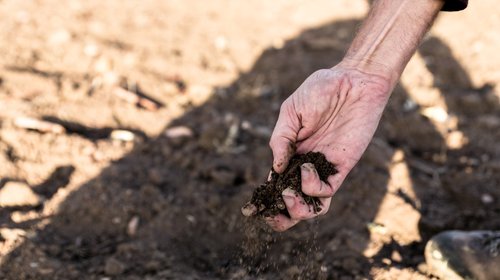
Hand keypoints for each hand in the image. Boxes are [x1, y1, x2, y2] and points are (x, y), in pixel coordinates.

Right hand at [266, 64, 391, 230]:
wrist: (355, 81)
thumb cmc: (321, 89)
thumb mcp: (291, 111)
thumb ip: (281, 140)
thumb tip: (274, 169)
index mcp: (290, 152)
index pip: (276, 183)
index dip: (265, 199)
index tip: (252, 208)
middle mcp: (305, 164)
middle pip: (293, 201)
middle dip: (281, 216)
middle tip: (271, 214)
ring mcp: (324, 167)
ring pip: (312, 204)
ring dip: (297, 210)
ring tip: (288, 196)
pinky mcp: (342, 166)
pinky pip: (327, 190)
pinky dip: (312, 187)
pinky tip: (305, 168)